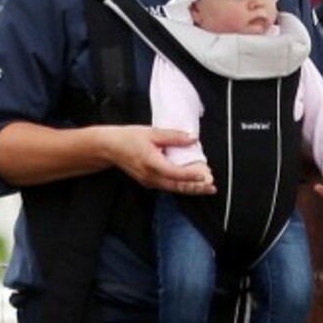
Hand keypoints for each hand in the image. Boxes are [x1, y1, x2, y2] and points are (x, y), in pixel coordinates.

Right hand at [102, 125, 216, 194]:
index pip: (174, 173)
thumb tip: (192, 139)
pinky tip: (190, 182)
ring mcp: (149, 182)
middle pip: (177, 187)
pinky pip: (168, 186)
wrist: (110, 148)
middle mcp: (150, 176)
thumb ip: (173, 136)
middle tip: (212, 187)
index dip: (190, 175)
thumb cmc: (128, 138)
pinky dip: (181, 185)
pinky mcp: (149, 182)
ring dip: (190, 189)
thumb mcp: (152, 132)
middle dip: (196, 189)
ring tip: (206, 186)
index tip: (204, 175)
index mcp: (151, 163)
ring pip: (173, 189)